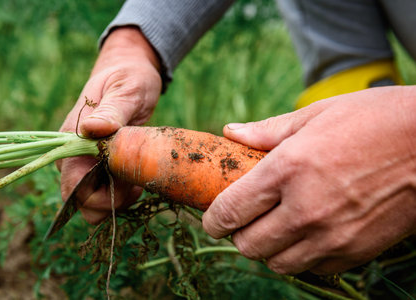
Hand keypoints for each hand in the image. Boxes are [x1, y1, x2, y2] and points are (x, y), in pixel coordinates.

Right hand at [59, 27, 161, 223]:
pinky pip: (108, 193)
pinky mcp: (102, 165)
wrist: (132, 72)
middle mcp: (75, 156)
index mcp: (73, 140)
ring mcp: (88, 162)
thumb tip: (90, 130)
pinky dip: (124, 194)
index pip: (73, 187)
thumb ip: (110, 111)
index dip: (98, 197)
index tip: (127, 183)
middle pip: (82, 202)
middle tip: (136, 183)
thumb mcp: (125, 90)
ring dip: (119, 200)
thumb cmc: (128, 77)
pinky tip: (137, 176)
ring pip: (95, 203)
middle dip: (110, 203)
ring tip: (139, 178)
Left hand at [202, 86, 415, 273]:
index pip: (230, 211)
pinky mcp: (357, 251)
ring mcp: (333, 236)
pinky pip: (313, 268)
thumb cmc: (375, 120)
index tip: (211, 218)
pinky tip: (306, 232)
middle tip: (243, 218)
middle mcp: (306, 209)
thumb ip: (266, 130)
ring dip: (267, 248)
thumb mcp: (316, 114)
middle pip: (248, 245)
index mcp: (287, 170)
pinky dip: (300, 255)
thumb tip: (230, 132)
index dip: (212, 219)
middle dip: (237, 235)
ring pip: (278, 263)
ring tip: (273, 226)